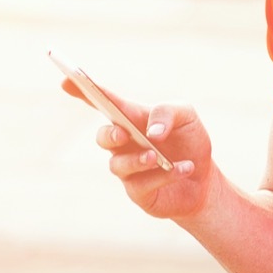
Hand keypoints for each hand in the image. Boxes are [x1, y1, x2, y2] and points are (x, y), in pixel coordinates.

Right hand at [61, 78, 213, 219]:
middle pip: (104, 137)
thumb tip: (151, 133)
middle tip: (124, 134)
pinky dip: (166, 175)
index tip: (67, 79)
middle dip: (110, 135)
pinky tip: (185, 168)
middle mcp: (124, 144)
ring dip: (139, 159)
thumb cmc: (190, 143)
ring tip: (158, 157)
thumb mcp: (187, 117)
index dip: (82, 91)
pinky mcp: (138, 193)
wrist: (204, 180)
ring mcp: (128, 170)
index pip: (104, 103)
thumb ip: (168, 112)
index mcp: (132, 119)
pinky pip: (143, 185)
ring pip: (118, 165)